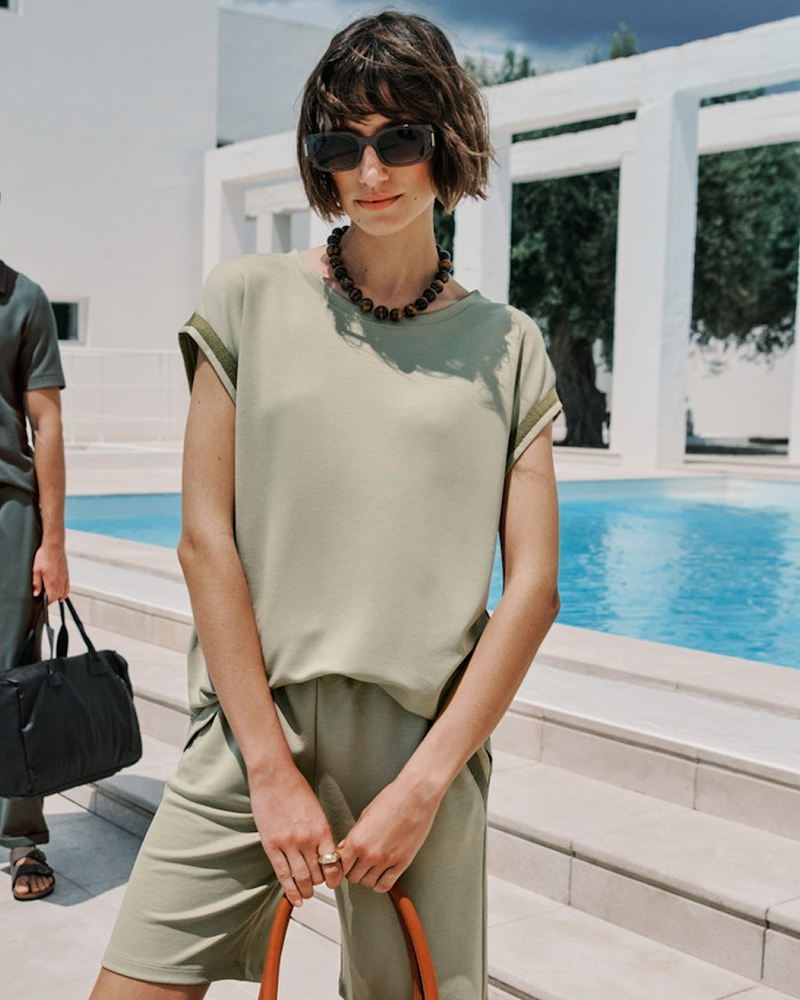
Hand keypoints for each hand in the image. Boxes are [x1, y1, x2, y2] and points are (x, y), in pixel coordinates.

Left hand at [32, 542, 68, 600]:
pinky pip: (68, 587)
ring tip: (54, 596)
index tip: (44, 602)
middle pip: (58, 596)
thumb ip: (36, 583)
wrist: (54, 547)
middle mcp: (60, 581)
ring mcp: (64, 578)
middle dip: (52, 599)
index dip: (47, 602)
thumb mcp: (36, 570)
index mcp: (51, 581)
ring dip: (59, 596)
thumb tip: (36, 593)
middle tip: (46, 598)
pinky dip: (65, 591)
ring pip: (64, 593)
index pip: (52, 597)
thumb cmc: (44, 556)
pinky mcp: (67, 574)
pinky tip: (62, 592)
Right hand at [249, 766, 343, 906]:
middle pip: (318, 874)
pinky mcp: (271, 846)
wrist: (273, 776)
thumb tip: (326, 853)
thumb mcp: (317, 810)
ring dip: (306, 890)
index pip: (334, 864)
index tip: (334, 882)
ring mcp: (288, 844)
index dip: (336, 878)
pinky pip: (282, 875)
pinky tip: (295, 899)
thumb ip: (321, 832)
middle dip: (320, 885)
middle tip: (319, 887)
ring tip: (307, 894)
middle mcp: (307, 839)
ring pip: (301, 878)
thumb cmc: (295, 788)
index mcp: (322, 829)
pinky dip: (290, 891)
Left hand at [337, 780, 439, 892]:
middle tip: (358, 864)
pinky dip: (381, 884)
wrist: (416, 796)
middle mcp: (370, 853)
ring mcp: (386, 860)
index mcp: (357, 840)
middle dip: (354, 871)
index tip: (345, 863)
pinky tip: (382, 875)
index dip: (342, 865)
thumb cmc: (393, 799)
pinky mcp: (402, 863)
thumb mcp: (365, 814)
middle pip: (353, 877)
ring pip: (368, 883)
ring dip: (367, 877)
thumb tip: (345, 848)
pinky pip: (385, 885)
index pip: (341, 865)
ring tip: (371, 868)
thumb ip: (353, 835)